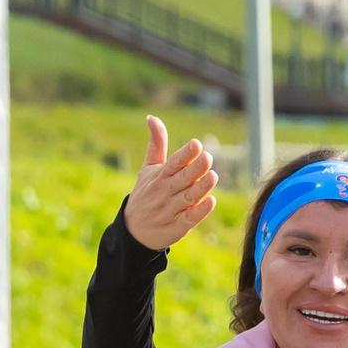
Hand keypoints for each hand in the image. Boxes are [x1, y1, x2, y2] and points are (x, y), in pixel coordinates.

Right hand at [123, 116, 216, 251]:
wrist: (134, 230)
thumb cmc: (145, 194)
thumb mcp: (148, 168)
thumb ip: (156, 144)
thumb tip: (152, 117)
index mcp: (160, 176)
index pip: (174, 163)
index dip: (185, 154)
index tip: (196, 144)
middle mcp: (165, 192)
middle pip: (183, 178)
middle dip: (196, 168)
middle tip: (208, 157)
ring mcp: (171, 210)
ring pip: (188, 197)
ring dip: (201, 187)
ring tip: (213, 176)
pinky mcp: (177, 226)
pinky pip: (190, 218)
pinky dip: (200, 211)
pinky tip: (211, 201)